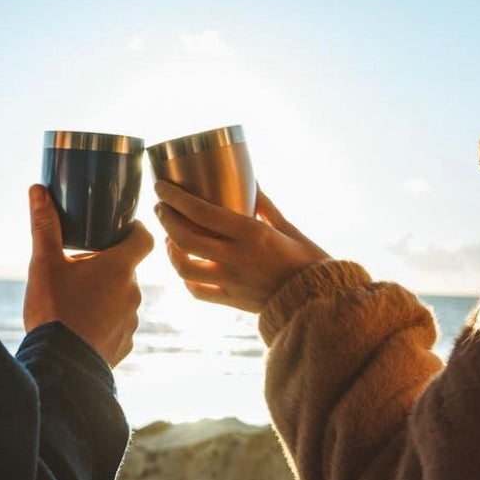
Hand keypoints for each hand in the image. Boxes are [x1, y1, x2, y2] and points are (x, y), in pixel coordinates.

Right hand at [23, 184, 155, 366]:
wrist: (60, 367)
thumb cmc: (54, 312)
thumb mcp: (44, 264)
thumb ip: (44, 226)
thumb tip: (38, 190)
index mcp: (119, 268)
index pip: (144, 238)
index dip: (135, 230)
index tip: (120, 228)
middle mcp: (133, 293)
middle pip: (127, 269)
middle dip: (107, 266)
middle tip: (80, 267)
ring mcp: (131, 322)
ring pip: (122, 299)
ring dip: (106, 296)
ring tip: (77, 301)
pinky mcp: (124, 346)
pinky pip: (119, 326)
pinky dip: (105, 323)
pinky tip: (82, 327)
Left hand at [154, 181, 329, 312]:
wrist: (318, 300)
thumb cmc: (307, 259)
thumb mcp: (287, 227)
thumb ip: (264, 204)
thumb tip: (249, 179)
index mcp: (251, 234)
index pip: (202, 212)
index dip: (176, 198)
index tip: (161, 187)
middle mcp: (236, 257)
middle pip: (185, 237)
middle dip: (166, 219)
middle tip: (161, 208)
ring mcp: (231, 282)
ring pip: (184, 266)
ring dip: (170, 250)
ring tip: (169, 238)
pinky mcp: (231, 301)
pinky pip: (197, 291)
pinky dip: (185, 277)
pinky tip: (184, 265)